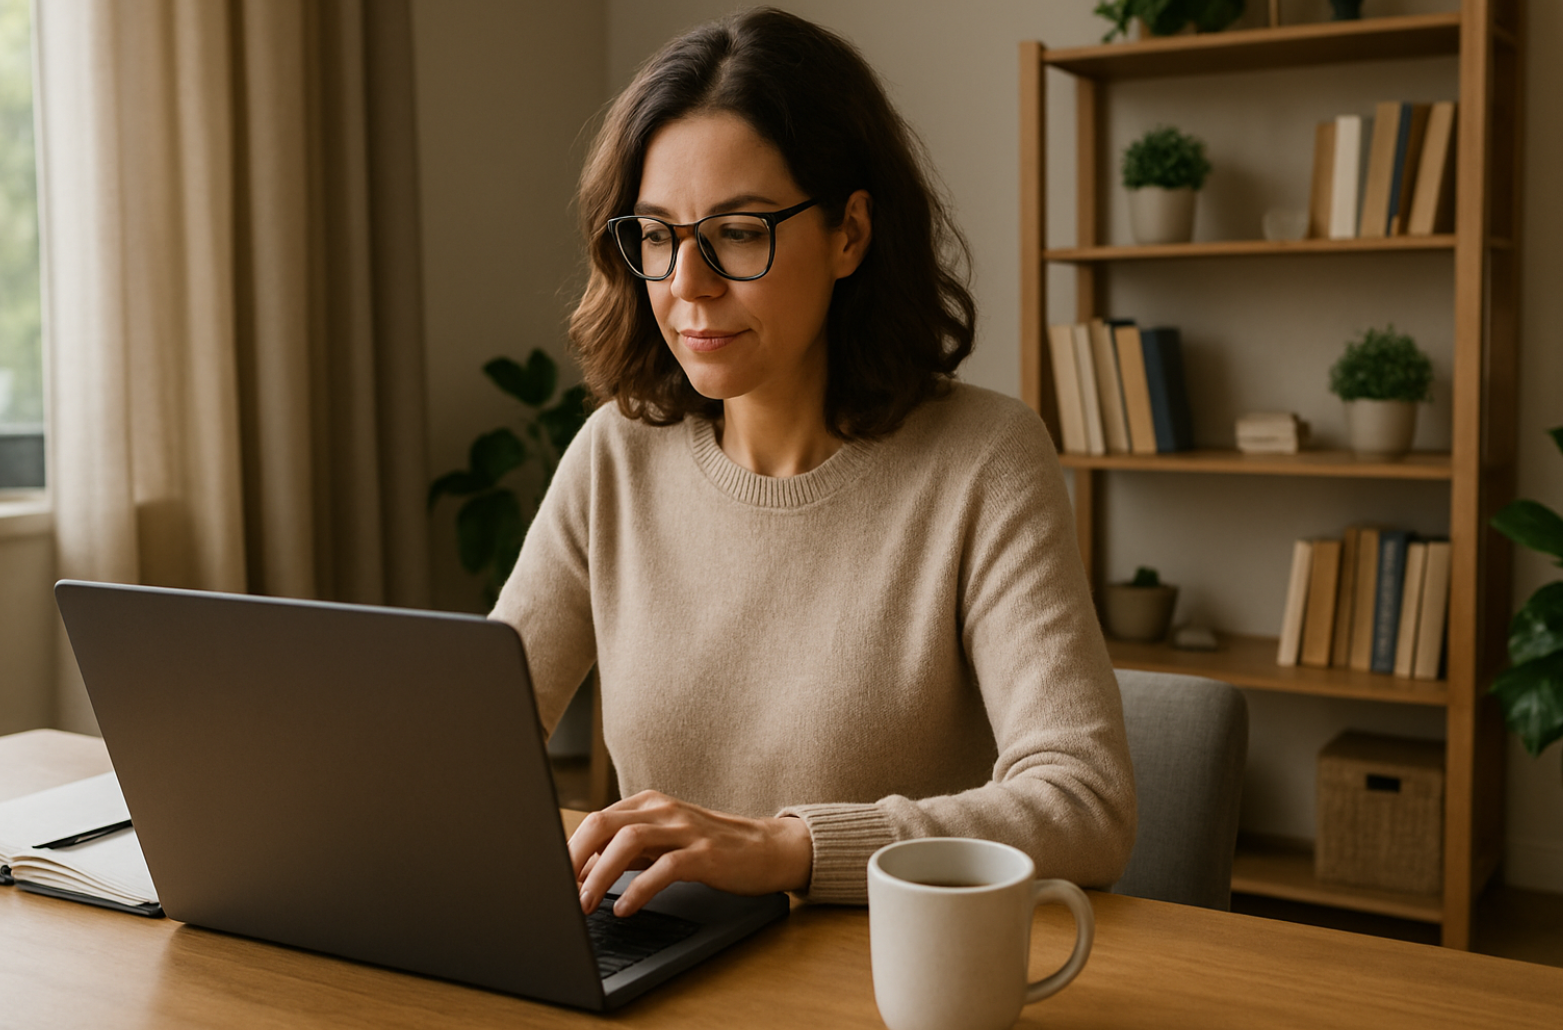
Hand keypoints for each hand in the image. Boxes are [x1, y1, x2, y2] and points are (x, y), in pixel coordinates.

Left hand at [568, 790, 812, 916]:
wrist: (765, 849)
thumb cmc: (708, 849)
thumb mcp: (660, 846)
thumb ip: (623, 855)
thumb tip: (579, 875)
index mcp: (648, 804)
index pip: (596, 821)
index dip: (568, 851)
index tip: (550, 879)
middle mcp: (663, 811)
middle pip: (604, 824)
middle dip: (575, 858)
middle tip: (558, 891)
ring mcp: (685, 830)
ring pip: (629, 841)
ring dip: (600, 874)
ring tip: (585, 904)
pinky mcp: (706, 853)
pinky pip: (666, 867)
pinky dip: (640, 889)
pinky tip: (625, 908)